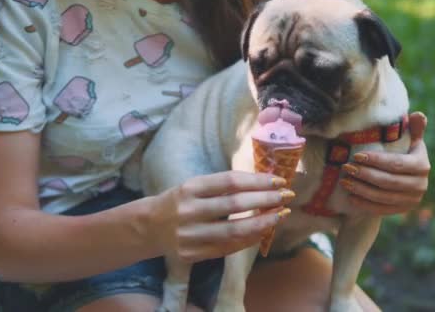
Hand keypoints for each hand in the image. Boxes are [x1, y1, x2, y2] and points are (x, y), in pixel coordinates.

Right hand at [150, 171, 293, 261]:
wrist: (148, 228)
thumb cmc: (179, 202)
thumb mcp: (193, 186)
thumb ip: (222, 186)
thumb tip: (263, 184)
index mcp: (190, 188)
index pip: (230, 182)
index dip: (257, 181)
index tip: (278, 180)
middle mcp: (189, 210)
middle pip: (235, 205)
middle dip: (266, 199)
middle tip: (287, 195)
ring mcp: (190, 235)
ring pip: (235, 230)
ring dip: (263, 222)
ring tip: (281, 215)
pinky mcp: (193, 254)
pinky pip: (229, 248)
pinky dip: (250, 239)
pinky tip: (264, 230)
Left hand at [339, 112, 430, 214]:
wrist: (407, 177)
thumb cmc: (404, 152)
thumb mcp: (410, 140)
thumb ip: (414, 128)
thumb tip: (419, 115)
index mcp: (422, 165)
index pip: (397, 164)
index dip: (376, 161)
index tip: (356, 156)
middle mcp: (420, 185)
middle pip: (388, 182)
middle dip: (365, 175)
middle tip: (347, 168)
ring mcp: (412, 200)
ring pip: (383, 197)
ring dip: (361, 190)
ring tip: (345, 181)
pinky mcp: (402, 210)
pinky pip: (381, 210)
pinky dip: (364, 204)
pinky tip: (350, 197)